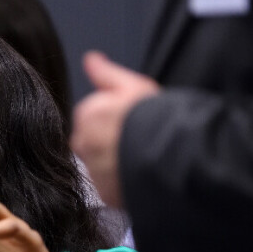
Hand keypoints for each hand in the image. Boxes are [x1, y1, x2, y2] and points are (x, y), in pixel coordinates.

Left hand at [71, 51, 159, 207]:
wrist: (170, 154)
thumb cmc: (153, 116)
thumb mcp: (133, 86)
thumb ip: (106, 73)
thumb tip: (90, 58)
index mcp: (87, 114)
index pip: (93, 116)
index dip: (116, 117)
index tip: (134, 120)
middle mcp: (83, 143)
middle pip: (93, 142)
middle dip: (111, 141)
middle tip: (138, 138)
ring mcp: (93, 170)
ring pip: (101, 164)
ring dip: (116, 161)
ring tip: (142, 155)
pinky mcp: (105, 192)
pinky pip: (111, 185)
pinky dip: (122, 181)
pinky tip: (140, 172)